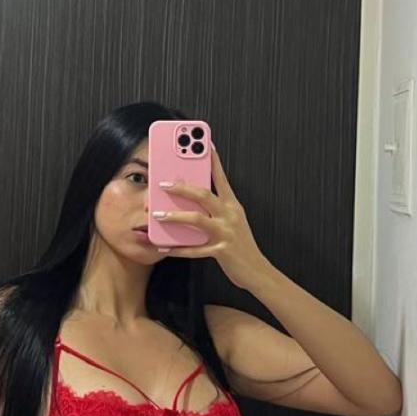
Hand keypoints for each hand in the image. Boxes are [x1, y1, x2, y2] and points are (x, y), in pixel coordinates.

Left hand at [152, 148, 271, 290]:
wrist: (258, 271)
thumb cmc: (242, 245)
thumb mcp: (233, 221)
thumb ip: (217, 209)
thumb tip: (193, 198)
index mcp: (233, 205)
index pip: (221, 177)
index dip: (212, 160)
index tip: (204, 144)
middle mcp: (230, 215)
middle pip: (204, 194)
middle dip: (182, 187)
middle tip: (163, 183)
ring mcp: (226, 233)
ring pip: (197, 219)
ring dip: (175, 216)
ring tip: (157, 214)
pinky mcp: (221, 251)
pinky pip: (195, 249)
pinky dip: (178, 249)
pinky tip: (165, 247)